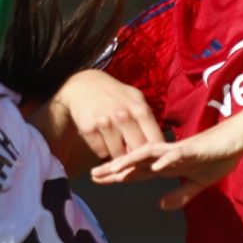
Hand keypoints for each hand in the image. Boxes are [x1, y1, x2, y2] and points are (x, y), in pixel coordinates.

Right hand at [40, 71, 163, 164]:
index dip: (157, 152)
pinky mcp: (88, 129)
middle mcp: (123, 116)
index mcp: (139, 109)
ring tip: (117, 143)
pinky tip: (103, 138)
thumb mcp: (136, 100)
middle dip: (137, 157)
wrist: (84, 84)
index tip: (156, 158)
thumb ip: (146, 122)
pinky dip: (103, 150)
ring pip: (118, 155)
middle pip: (137, 151)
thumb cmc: (116, 95)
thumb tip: (155, 148)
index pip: (155, 140)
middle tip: (135, 157)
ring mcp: (104, 123)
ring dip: (118, 154)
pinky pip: (101, 152)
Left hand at [92, 113, 242, 208]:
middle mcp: (167, 156)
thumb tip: (161, 205)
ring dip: (131, 161)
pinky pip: (177, 154)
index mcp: (167, 164)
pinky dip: (165, 160)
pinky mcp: (193, 149)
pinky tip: (153, 166)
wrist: (237, 138)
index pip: (137, 171)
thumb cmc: (218, 157)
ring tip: (114, 168)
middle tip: (92, 175)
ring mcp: (179, 151)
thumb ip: (180, 195)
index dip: (118, 176)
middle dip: (114, 168)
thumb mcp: (198, 183)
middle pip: (136, 162)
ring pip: (149, 154)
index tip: (98, 180)